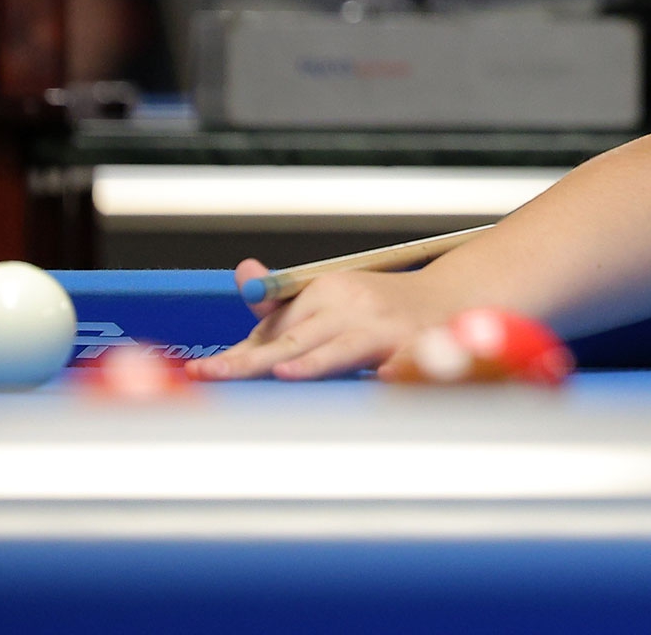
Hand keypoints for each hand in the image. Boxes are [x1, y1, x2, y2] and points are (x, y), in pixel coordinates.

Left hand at [188, 258, 447, 380]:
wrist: (448, 298)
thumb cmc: (378, 307)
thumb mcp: (329, 296)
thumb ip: (281, 301)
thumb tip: (242, 272)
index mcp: (325, 291)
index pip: (273, 329)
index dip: (238, 355)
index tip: (203, 372)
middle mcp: (352, 306)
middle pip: (297, 338)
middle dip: (256, 360)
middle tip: (218, 374)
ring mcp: (384, 328)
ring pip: (345, 348)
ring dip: (318, 360)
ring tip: (286, 372)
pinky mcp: (415, 348)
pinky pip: (403, 362)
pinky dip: (395, 371)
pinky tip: (383, 379)